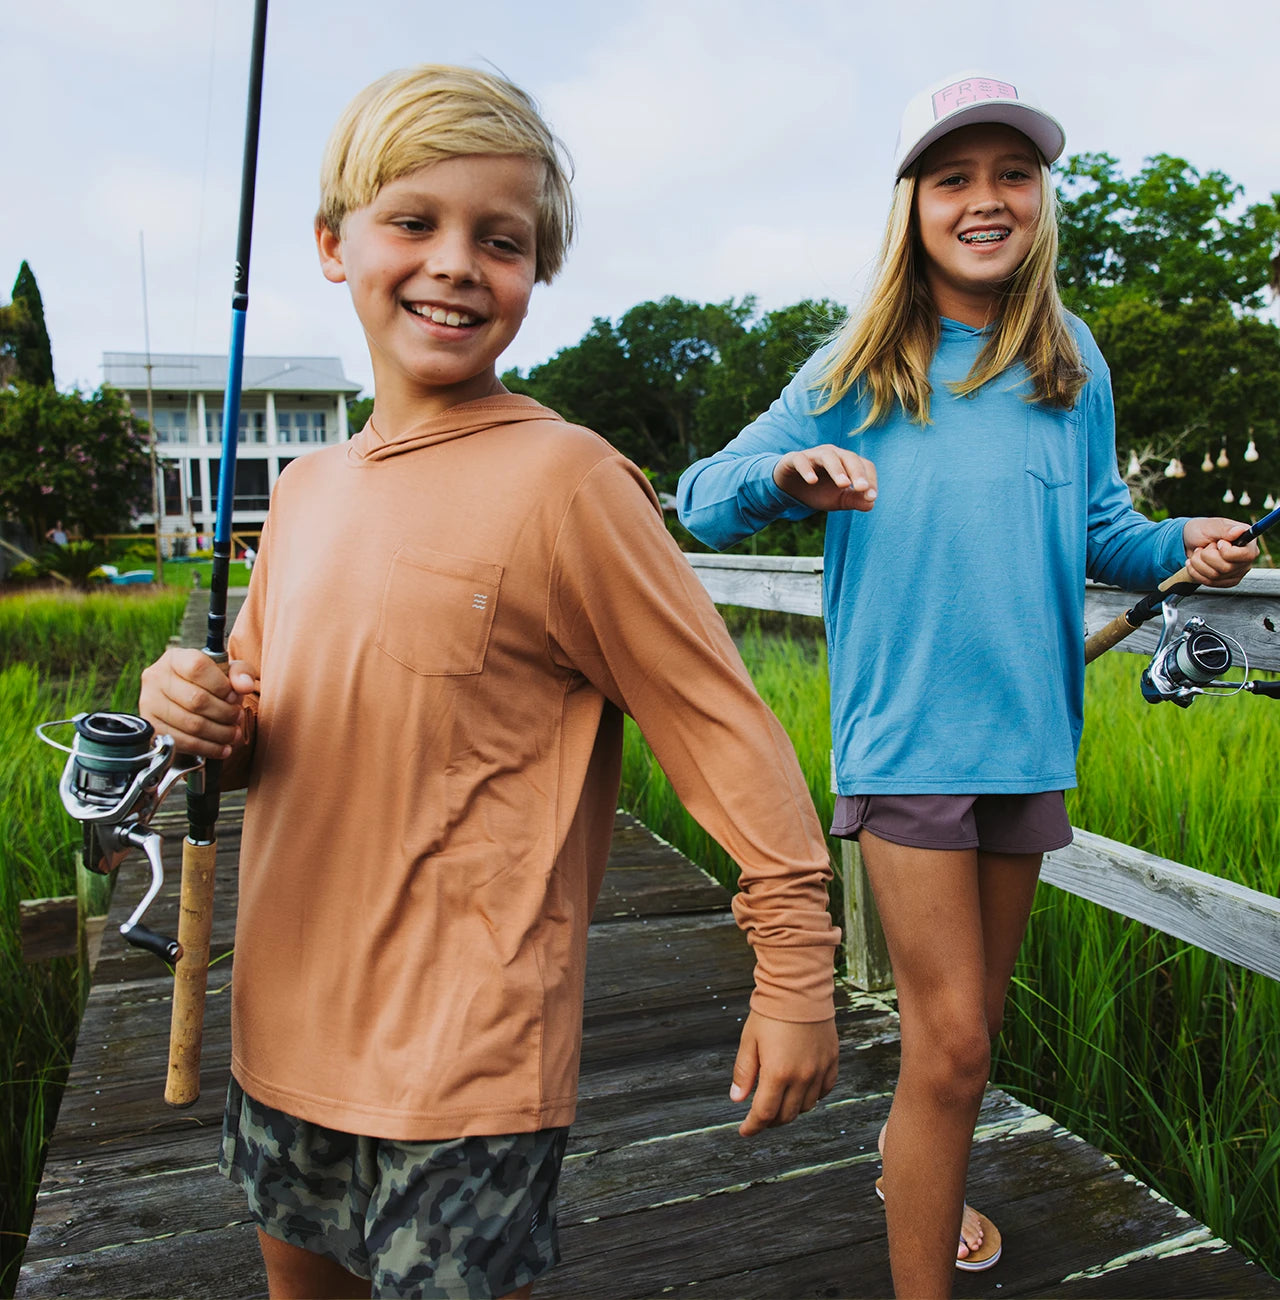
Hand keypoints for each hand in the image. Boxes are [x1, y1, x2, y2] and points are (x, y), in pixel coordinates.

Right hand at [139, 647, 258, 758]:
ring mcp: (149, 703)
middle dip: (225, 713)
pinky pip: (183, 742)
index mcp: (174, 658)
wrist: (181, 701)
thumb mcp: (226, 671)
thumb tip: (245, 685)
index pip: (198, 668)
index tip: (234, 697)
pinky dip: (208, 748)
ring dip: (220, 733)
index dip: (222, 685)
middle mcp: (156, 677)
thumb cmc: (208, 683)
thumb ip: (240, 672)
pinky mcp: (151, 727)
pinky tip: (222, 748)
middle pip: (197, 699)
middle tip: (237, 717)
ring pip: (192, 724)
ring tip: (233, 733)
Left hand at [730, 1011, 838, 1136]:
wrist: (799, 988)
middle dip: (771, 1121)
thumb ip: (744, 1073)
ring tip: (779, 1103)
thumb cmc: (769, 1012)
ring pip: (806, 1106)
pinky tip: (801, 1091)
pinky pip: (825, 1090)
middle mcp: (801, 1077)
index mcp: (777, 1074)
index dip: (753, 1126)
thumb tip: (737, 1100)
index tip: (745, 1131)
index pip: (764, 1113)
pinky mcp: (831, 1060)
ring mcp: (819, 1070)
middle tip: (760, 1118)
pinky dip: (813, 1097)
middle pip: (787, 1115)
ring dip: (791, 1110)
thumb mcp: (749, 1041)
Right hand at [773, 445, 876, 513]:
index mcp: (846, 462)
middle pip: (849, 457)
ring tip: (843, 484)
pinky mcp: (793, 459)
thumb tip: (871, 504)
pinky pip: (801, 460)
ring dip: (837, 469)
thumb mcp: (838, 500)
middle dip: (857, 472)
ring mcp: (813, 455)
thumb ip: (855, 501)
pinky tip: (812, 481)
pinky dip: (807, 469)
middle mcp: (832, 454)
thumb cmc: (818, 491)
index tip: (871, 496)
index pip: (864, 465)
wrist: (789, 489)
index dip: (870, 480)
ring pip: (828, 456)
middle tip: (862, 488)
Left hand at [1182, 517, 1258, 587]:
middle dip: (1207, 556)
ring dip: (1198, 563)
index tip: (1218, 543)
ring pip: (1215, 576)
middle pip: (1226, 568)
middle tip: (1204, 547)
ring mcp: (1237, 572)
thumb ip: (1225, 529)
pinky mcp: (1226, 581)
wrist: (1190, 542)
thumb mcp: (1211, 525)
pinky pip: (1209, 582)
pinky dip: (1196, 572)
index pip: (1246, 555)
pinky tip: (1195, 563)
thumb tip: (1240, 530)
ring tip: (1198, 553)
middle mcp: (1246, 559)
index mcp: (1248, 542)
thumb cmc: (1203, 531)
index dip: (1227, 551)